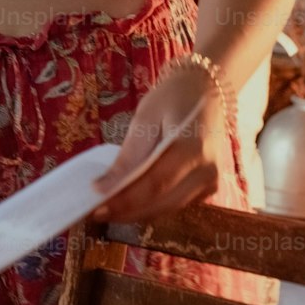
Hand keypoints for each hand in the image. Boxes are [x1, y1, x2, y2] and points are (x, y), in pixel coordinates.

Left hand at [89, 64, 228, 224]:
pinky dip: (151, 207)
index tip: (96, 206)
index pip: (155, 183)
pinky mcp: (208, 188)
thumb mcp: (146, 117)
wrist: (206, 90)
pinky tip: (129, 205)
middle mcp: (206, 171)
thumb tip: (105, 185)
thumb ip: (130, 153)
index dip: (125, 199)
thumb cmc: (173, 97)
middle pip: (161, 202)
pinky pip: (175, 204)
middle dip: (126, 211)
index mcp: (192, 148)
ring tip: (106, 212)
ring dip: (136, 213)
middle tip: (94, 213)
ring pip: (168, 209)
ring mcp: (210, 182)